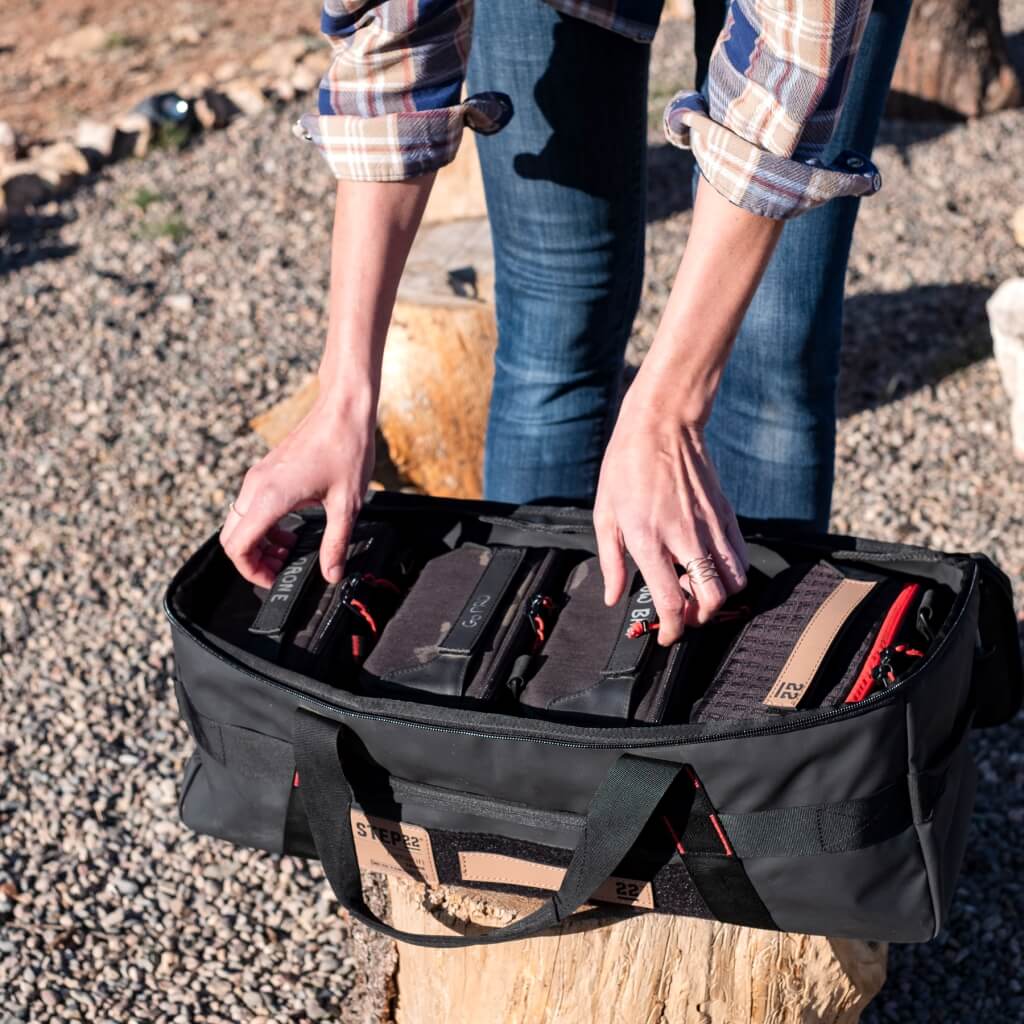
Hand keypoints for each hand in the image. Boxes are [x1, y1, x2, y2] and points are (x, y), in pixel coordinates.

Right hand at [219, 393, 374, 588]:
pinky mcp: (266, 471)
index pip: (238, 546)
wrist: (343, 408)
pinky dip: (264, 525)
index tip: (275, 579)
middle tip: (281, 570)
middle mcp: (257, 486)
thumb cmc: (346, 447)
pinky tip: (292, 529)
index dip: (251, 571)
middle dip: (253, 560)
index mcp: (270, 497)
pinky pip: (251, 506)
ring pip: (240, 521)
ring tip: (290, 552)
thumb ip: (336, 543)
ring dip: (259, 543)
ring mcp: (258, 476)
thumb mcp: (347, 504)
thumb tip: (332, 573)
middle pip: (232, 537)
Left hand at [594, 379, 747, 644]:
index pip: (670, 601)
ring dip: (717, 596)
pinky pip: (740, 556)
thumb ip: (611, 561)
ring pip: (734, 581)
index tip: (668, 637)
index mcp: (648, 539)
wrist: (661, 424)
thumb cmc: (625, 466)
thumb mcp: (604, 514)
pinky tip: (710, 566)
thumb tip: (613, 598)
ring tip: (694, 587)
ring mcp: (710, 525)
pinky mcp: (726, 513)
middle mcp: (684, 537)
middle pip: (713, 599)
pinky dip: (732, 573)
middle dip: (701, 618)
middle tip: (684, 613)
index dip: (673, 629)